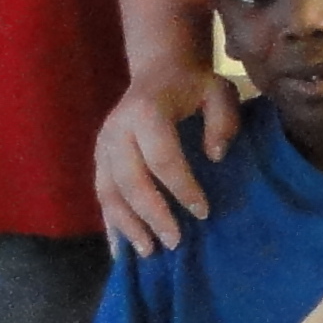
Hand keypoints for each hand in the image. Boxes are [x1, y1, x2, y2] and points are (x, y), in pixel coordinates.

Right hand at [93, 63, 235, 253]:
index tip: (203, 212)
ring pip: (108, 192)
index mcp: (146, 112)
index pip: (162, 157)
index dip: (181, 187)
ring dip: (126, 226)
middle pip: (129, 180)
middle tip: (175, 242)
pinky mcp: (99, 159)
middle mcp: (117, 130)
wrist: (158, 69)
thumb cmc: (194, 85)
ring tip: (148, 252)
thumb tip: (217, 155)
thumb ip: (224, 120)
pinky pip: (101, 195)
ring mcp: (103, 146)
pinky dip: (110, 224)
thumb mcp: (219, 91)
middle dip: (151, 215)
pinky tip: (121, 249)